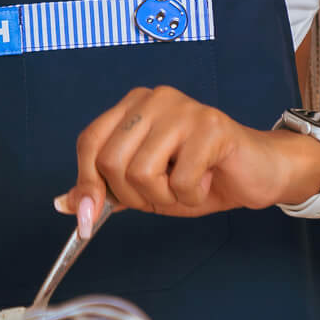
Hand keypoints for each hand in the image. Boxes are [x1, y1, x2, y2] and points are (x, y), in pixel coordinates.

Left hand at [54, 86, 319, 232]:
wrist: (256, 174)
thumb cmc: (199, 175)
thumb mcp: (143, 187)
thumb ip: (105, 190)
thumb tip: (62, 204)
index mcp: (132, 105)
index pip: (90, 143)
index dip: (87, 184)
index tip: (89, 221)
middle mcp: (154, 99)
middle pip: (112, 161)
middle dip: (134, 195)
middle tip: (163, 192)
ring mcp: (183, 108)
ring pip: (141, 172)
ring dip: (164, 195)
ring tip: (186, 183)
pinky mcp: (211, 126)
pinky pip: (180, 180)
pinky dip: (192, 195)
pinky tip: (207, 181)